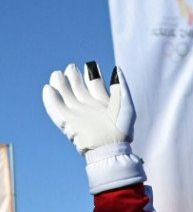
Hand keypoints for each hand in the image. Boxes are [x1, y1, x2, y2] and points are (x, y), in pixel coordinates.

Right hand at [41, 61, 144, 193]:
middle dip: (74, 76)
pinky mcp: (68, 121)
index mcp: (104, 102)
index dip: (92, 73)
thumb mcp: (125, 105)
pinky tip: (48, 88)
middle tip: (70, 66)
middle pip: (78, 88)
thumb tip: (116, 69)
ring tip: (57, 74)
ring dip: (61, 84)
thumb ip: (120, 87)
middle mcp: (90, 106)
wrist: (110, 147)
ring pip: (66, 95)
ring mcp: (78, 113)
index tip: (90, 64)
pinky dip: (51, 98)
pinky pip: (56, 108)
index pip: (95, 84)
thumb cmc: (121, 128)